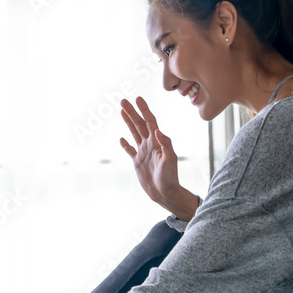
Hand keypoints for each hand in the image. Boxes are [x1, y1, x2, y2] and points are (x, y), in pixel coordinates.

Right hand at [119, 97, 198, 220]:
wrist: (165, 193)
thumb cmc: (170, 177)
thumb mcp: (170, 160)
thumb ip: (166, 144)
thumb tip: (158, 130)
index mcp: (158, 142)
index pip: (150, 122)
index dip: (144, 110)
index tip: (138, 98)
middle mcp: (150, 144)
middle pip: (140, 124)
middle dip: (132, 112)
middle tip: (123, 100)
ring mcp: (143, 152)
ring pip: (134, 133)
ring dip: (128, 122)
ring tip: (122, 111)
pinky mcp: (138, 162)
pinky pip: (130, 150)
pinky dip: (125, 144)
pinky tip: (121, 139)